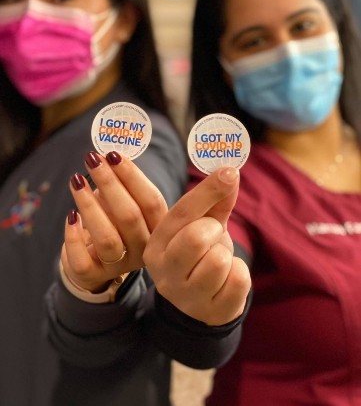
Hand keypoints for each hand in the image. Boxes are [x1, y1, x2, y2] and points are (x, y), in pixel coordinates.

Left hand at [61, 151, 167, 291]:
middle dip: (109, 183)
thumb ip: (121, 183)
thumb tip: (107, 155)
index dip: (133, 176)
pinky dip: (74, 237)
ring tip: (76, 181)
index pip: (152, 201)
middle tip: (92, 159)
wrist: (98, 260)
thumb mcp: (124, 202)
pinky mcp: (94, 275)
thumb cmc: (114, 222)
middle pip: (130, 216)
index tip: (114, 154)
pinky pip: (83, 260)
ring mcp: (121, 265)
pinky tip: (70, 216)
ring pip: (107, 238)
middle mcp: (144, 248)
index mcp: (159, 228)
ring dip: (90, 206)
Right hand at [143, 167, 250, 325]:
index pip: (180, 213)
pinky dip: (239, 274)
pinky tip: (227, 280)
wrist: (203, 302)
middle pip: (196, 237)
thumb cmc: (201, 256)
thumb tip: (230, 171)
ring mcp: (186, 296)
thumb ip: (214, 200)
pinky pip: (238, 280)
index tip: (230, 172)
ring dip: (227, 256)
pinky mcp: (211, 312)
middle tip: (213, 237)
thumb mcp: (202, 225)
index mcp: (157, 245)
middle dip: (214, 231)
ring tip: (219, 262)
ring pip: (219, 260)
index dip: (208, 190)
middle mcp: (164, 272)